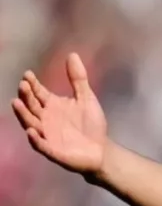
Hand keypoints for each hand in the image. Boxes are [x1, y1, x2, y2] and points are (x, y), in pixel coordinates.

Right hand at [11, 53, 107, 174]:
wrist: (101, 150)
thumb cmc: (91, 124)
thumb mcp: (86, 98)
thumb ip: (78, 79)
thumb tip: (72, 54)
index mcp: (51, 105)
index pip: (38, 92)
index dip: (32, 84)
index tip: (28, 74)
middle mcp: (45, 119)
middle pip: (31, 106)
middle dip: (26, 96)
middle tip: (23, 85)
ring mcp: (47, 135)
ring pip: (31, 123)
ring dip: (23, 114)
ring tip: (16, 103)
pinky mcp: (53, 151)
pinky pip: (41, 145)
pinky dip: (35, 139)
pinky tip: (32, 131)